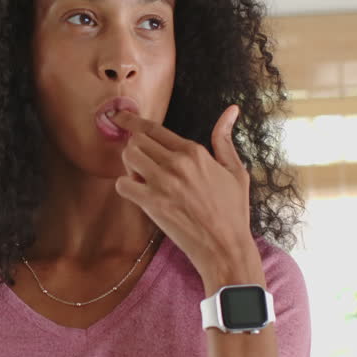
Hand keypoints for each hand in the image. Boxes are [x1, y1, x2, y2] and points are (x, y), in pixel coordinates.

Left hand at [110, 105, 258, 283]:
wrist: (225, 246)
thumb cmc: (233, 211)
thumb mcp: (235, 170)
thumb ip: (224, 139)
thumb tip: (231, 111)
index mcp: (194, 152)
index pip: (154, 128)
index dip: (133, 121)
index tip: (121, 116)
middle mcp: (177, 163)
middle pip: (137, 140)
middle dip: (134, 147)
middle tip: (142, 161)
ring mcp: (163, 182)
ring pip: (128, 156)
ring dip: (129, 163)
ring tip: (142, 176)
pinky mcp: (152, 203)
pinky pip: (123, 184)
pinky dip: (125, 185)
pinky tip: (139, 192)